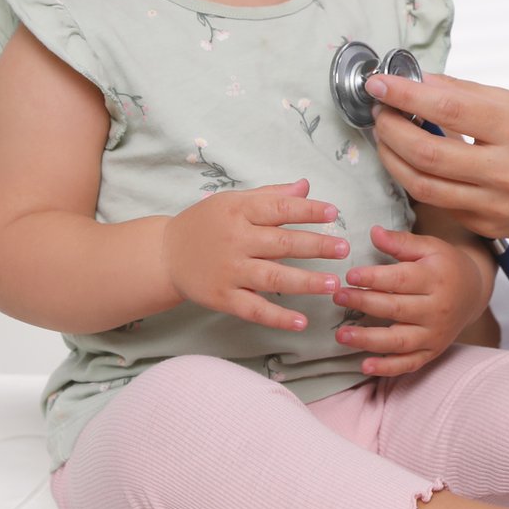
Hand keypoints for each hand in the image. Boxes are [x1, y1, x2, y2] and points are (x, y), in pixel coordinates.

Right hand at [160, 179, 347, 330]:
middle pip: (281, 244)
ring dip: (305, 282)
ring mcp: (229, 271)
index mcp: (239, 211)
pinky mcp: (223, 297)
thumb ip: (271, 195)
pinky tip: (302, 322)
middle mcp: (235, 240)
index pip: (279, 209)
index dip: (307, 211)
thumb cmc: (207, 223)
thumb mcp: (234, 202)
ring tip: (333, 284)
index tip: (333, 213)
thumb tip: (306, 186)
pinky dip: (278, 318)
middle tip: (343, 249)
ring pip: (273, 278)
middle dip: (316, 246)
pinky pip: (254, 309)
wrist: (165, 254)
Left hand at [332, 224, 493, 375]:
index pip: (400, 280)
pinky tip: (365, 366)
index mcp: (436, 279)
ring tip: (342, 335)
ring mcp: (435, 334)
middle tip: (337, 297)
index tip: (349, 276)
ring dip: (368, 340)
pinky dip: (387, 368)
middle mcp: (437, 309)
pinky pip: (409, 364)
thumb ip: (402, 242)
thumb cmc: (445, 265)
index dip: (373, 278)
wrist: (474, 291)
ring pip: (399, 341)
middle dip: (364, 304)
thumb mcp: (430, 246)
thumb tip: (373, 232)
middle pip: (396, 309)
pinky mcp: (432, 351)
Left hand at [363, 72, 508, 240]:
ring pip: (423, 185)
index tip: (379, 83)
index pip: (448, 108)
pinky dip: (417, 178)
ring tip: (386, 136)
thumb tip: (418, 81)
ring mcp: (497, 205)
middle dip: (391, 130)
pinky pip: (439, 203)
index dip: (406, 95)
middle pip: (427, 153)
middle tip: (379, 112)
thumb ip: (468, 94)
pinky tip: (412, 160)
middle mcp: (508, 171)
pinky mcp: (487, 226)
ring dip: (392, 158)